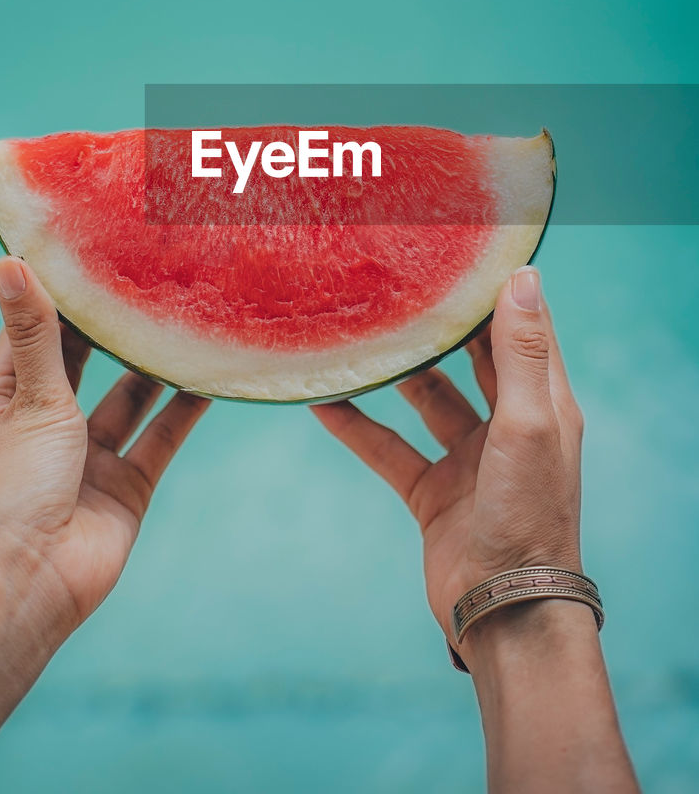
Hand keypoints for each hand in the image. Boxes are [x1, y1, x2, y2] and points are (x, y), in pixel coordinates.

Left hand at [0, 256, 208, 640]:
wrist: (32, 584)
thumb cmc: (14, 487)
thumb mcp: (30, 396)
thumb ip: (36, 331)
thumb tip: (3, 259)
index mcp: (8, 397)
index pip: (36, 330)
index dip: (61, 292)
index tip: (94, 247)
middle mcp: (47, 421)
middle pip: (87, 359)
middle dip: (114, 324)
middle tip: (153, 274)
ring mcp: (89, 455)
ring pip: (130, 396)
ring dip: (154, 363)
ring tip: (189, 316)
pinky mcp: (126, 484)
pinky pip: (161, 436)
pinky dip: (184, 409)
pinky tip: (208, 375)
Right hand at [311, 267, 583, 647]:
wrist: (504, 614)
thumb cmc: (528, 517)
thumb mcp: (527, 424)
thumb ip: (520, 353)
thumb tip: (524, 275)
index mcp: (543, 405)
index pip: (521, 330)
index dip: (494, 291)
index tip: (456, 253)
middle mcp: (508, 427)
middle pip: (471, 359)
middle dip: (439, 326)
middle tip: (397, 284)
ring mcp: (469, 461)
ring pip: (425, 400)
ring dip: (394, 373)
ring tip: (357, 335)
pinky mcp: (433, 493)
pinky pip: (389, 449)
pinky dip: (358, 427)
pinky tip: (323, 402)